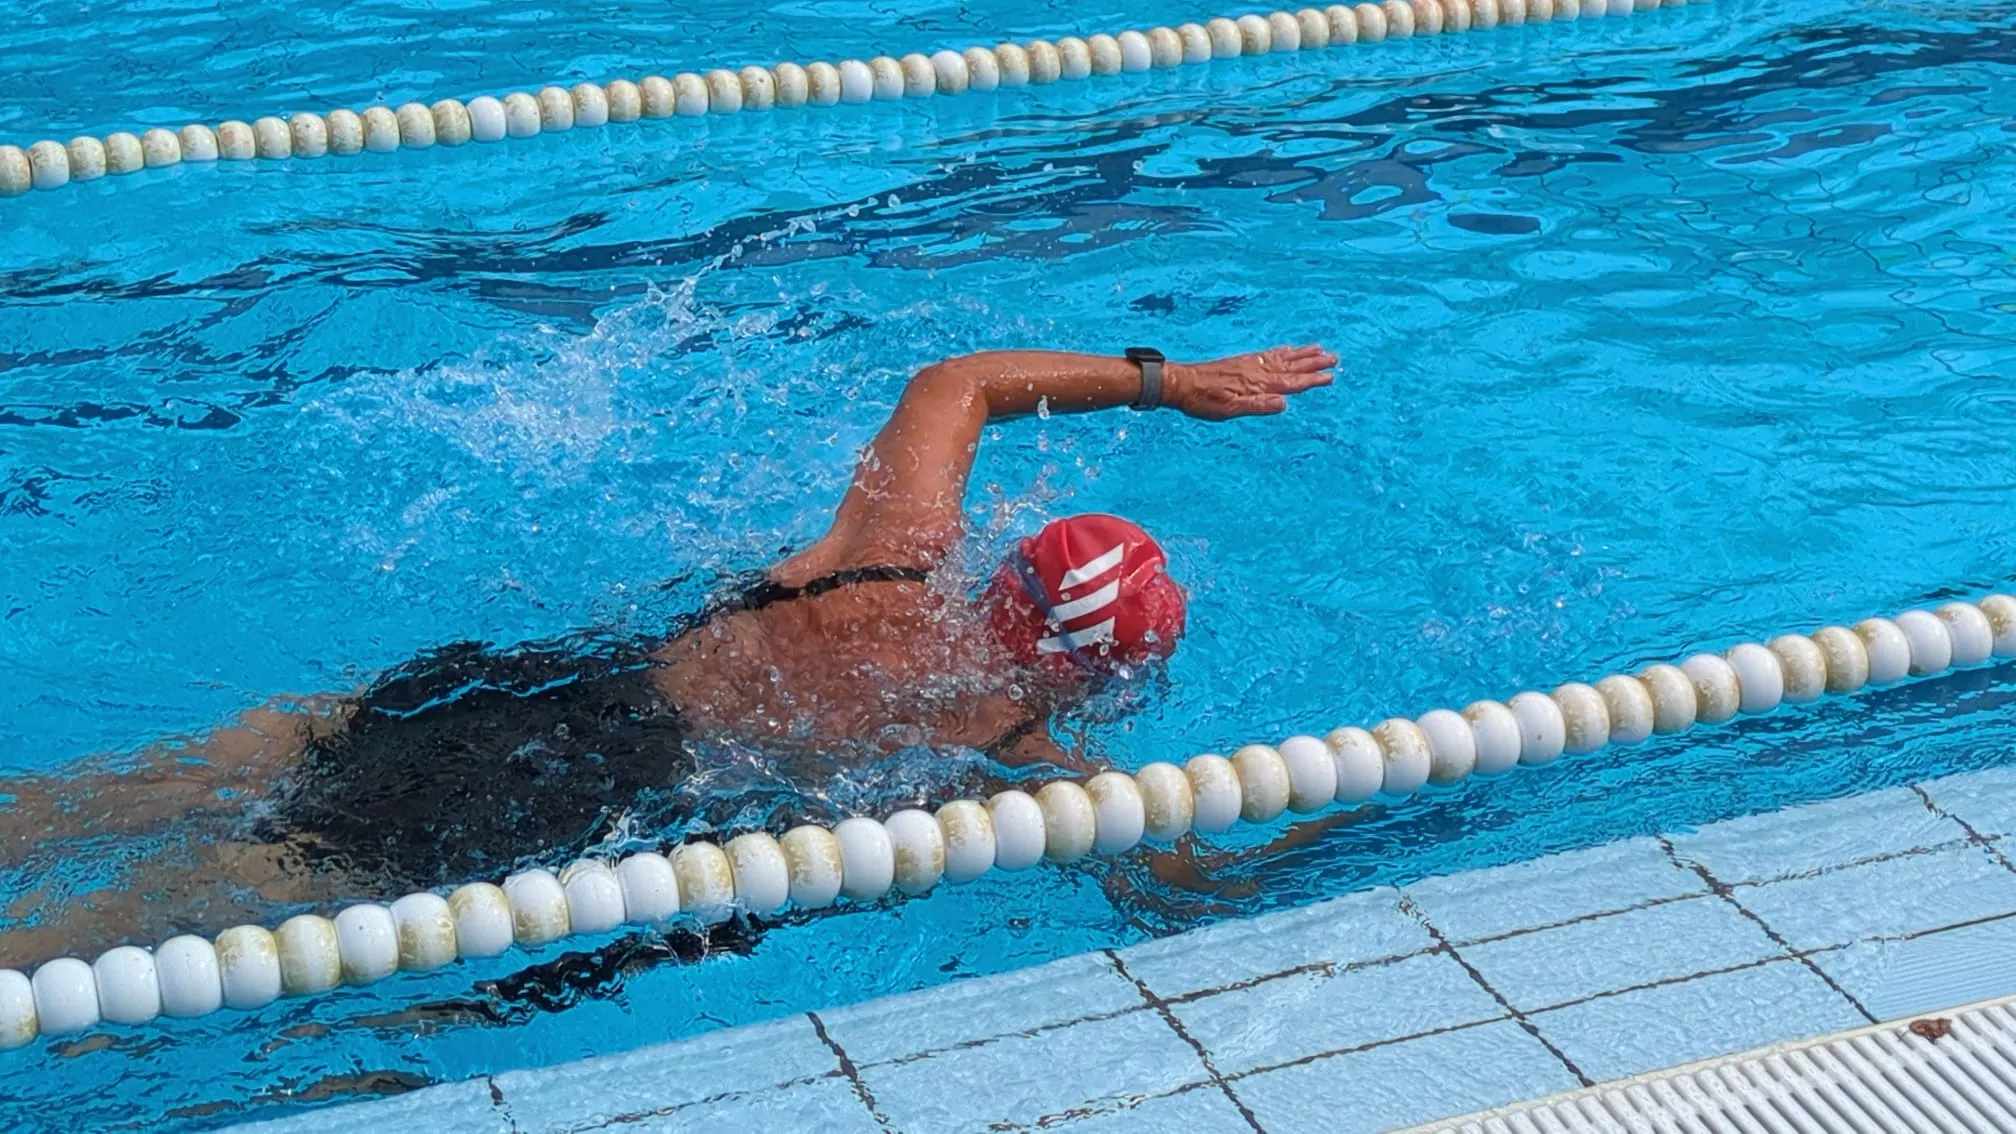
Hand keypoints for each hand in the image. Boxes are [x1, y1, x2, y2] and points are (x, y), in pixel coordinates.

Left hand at [1162, 344, 1336, 420]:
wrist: (1181, 383)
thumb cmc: (1204, 401)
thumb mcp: (1230, 409)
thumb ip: (1258, 405)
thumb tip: (1285, 403)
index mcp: (1258, 384)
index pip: (1291, 383)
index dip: (1312, 381)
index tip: (1330, 377)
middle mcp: (1257, 371)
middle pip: (1291, 367)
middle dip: (1313, 363)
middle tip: (1334, 358)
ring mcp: (1250, 365)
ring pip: (1283, 358)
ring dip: (1302, 354)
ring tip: (1319, 349)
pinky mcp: (1242, 362)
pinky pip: (1268, 354)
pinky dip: (1282, 351)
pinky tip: (1288, 348)